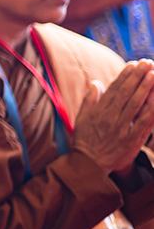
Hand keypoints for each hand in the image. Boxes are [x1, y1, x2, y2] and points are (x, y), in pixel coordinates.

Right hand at [71, 60, 153, 175]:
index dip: (125, 75)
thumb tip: (96, 83)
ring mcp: (122, 128)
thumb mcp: (81, 118)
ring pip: (136, 104)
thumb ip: (90, 100)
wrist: (88, 165)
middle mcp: (111, 117)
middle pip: (127, 93)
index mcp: (99, 111)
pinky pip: (145, 123)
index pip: (114, 89)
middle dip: (138, 76)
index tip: (133, 64)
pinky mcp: (132, 140)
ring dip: (146, 88)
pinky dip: (152, 110)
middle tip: (147, 63)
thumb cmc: (85, 140)